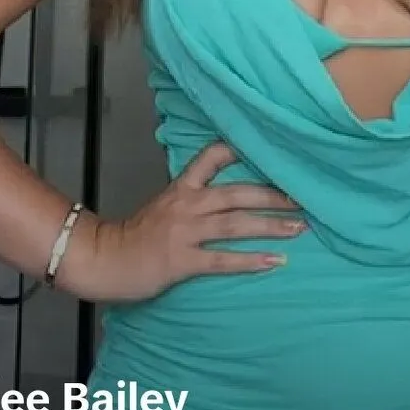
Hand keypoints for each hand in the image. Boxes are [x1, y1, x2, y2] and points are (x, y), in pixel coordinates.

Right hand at [81, 141, 304, 301]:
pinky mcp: (182, 260)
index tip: (272, 147)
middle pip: (238, 192)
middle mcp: (188, 204)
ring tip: (300, 228)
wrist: (104, 258)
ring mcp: (186, 232)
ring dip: (271, 226)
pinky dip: (250, 261)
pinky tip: (275, 262)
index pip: (213, 156)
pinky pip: (222, 259)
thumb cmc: (137, 234)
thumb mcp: (165, 204)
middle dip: (274, 195)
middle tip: (304, 197)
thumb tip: (227, 193)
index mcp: (183, 186)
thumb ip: (193, 196)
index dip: (241, 149)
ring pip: (236, 223)